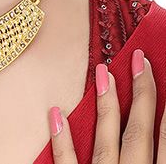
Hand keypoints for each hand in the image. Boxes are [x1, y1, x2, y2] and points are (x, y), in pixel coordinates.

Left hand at [49, 48, 165, 162]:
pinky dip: (61, 141)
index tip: (154, 73)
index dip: (165, 111)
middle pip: (138, 133)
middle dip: (141, 95)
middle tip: (138, 59)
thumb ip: (159, 159)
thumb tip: (157, 132)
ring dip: (105, 106)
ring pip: (105, 142)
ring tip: (103, 73)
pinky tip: (57, 114)